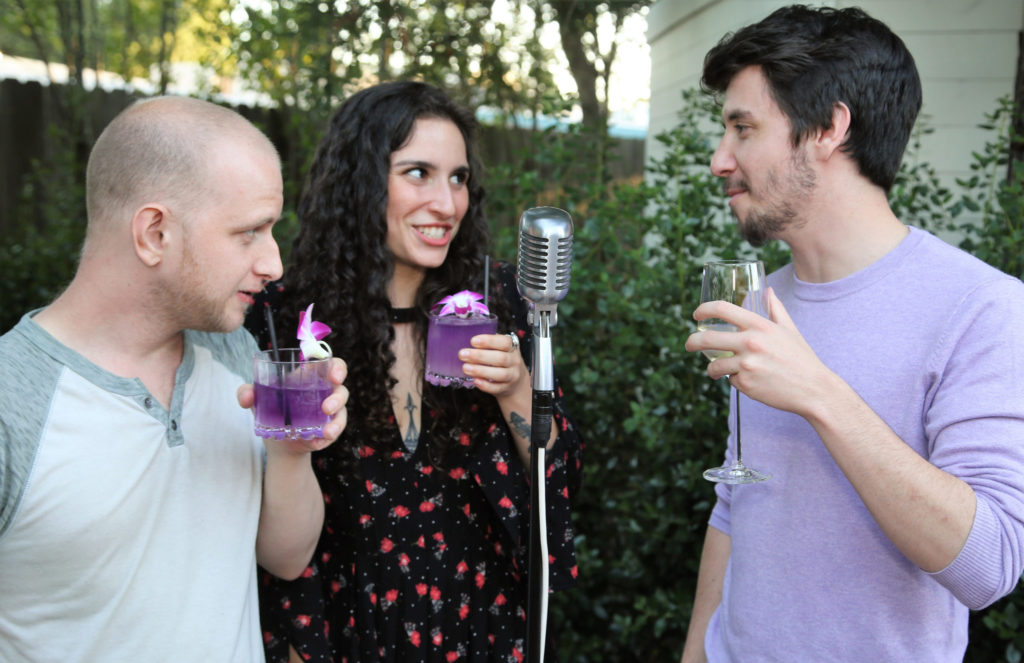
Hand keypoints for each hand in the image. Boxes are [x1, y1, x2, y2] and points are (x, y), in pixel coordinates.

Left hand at [237, 356, 348, 452]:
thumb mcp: (258, 401)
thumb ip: (247, 393)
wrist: (277, 443)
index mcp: (311, 378)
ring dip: (336, 422)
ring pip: (342, 412)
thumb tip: (247, 396)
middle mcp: (324, 393)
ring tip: (325, 432)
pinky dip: (326, 439)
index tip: (334, 376)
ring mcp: (330, 413)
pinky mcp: (329, 430)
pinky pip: (335, 432)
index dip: (337, 368)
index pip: (331, 365)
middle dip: (338, 398)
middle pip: (341, 388)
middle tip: (326, 408)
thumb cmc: (272, 412)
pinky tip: (315, 443)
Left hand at [457, 331, 528, 396]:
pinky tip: (475, 380)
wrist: (516, 380)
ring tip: (465, 368)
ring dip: (480, 371)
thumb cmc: (502, 359)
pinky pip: (497, 388)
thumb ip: (487, 345)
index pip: (505, 342)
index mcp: (512, 347)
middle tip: (462, 354)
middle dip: (480, 356)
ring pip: (500, 374)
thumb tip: (464, 341)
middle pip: (500, 358)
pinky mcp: (507, 388)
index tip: (473, 341)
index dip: (489, 341)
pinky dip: (485, 385)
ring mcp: (512, 376)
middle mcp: (514, 361)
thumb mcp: (500, 348)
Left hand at [685, 288, 832, 417]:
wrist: (814, 389)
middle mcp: (750, 342)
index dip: (704, 310)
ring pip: (714, 365)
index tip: (697, 315)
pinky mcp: (746, 383)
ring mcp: (746, 364)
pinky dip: (734, 381)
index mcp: (759, 325)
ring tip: (716, 371)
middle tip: (689, 345)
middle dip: (692, 342)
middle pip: (707, 338)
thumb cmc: (801, 358)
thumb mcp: (789, 329)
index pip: (722, 308)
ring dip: (712, 369)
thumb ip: (775, 309)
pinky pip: (730, 380)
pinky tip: (748, 381)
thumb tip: (767, 290)